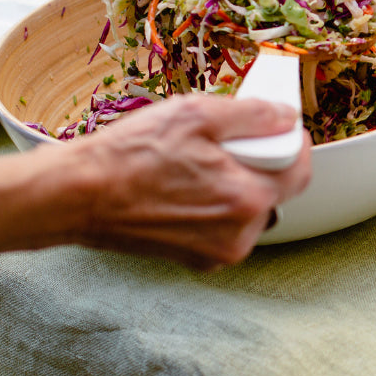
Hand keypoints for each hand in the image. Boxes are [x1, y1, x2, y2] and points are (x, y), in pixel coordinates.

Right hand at [70, 94, 311, 270]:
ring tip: (197, 167)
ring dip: (234, 186)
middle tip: (223, 145)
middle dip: (257, 164)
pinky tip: (184, 188)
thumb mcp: (196, 115)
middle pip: (273, 191)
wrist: (75, 196)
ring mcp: (218, 253)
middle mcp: (239, 235)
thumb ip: (252, 116)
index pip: (300, 172)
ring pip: (248, 210)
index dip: (292, 145)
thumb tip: (285, 117)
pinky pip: (224, 227)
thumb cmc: (128, 157)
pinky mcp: (196, 260)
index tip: (277, 130)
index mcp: (247, 199)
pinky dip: (214, 207)